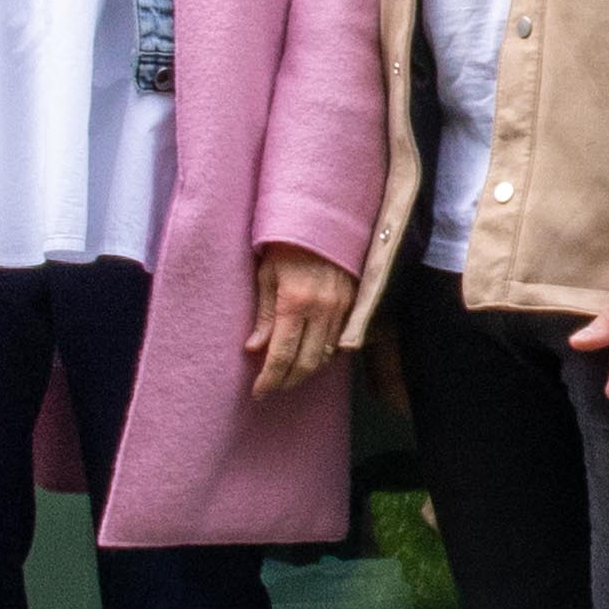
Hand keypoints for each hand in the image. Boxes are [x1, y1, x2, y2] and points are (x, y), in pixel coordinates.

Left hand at [243, 242, 355, 398]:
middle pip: (307, 363)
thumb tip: (255, 349)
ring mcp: (342, 307)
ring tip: (288, 374)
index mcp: (294, 302)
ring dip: (306, 370)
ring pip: (326, 355)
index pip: (282, 355)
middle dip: (288, 381)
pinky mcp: (353, 303)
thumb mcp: (266, 274)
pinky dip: (324, 354)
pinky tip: (310, 354)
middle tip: (272, 387)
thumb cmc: (286, 242)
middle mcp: (322, 309)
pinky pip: (339, 340)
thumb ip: (263, 314)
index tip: (258, 391)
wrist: (324, 216)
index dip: (269, 379)